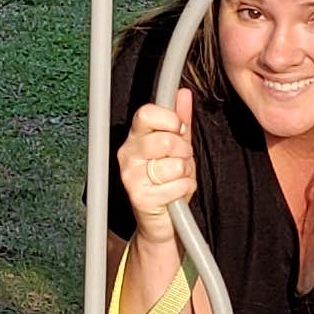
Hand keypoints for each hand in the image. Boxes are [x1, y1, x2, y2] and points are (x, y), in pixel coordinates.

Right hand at [117, 100, 197, 236]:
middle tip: (180, 160)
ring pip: (174, 164)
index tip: (178, 129)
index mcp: (135, 138)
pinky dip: (184, 189)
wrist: (162, 220)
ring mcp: (131, 176)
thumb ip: (180, 119)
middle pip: (165, 140)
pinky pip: (177, 185)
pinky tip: (176, 193)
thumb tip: (183, 94)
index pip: (146, 113)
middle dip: (183, 151)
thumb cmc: (168, 181)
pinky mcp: (140, 197)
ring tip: (177, 178)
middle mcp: (128, 155)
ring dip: (185, 173)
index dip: (169, 119)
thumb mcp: (177, 147)